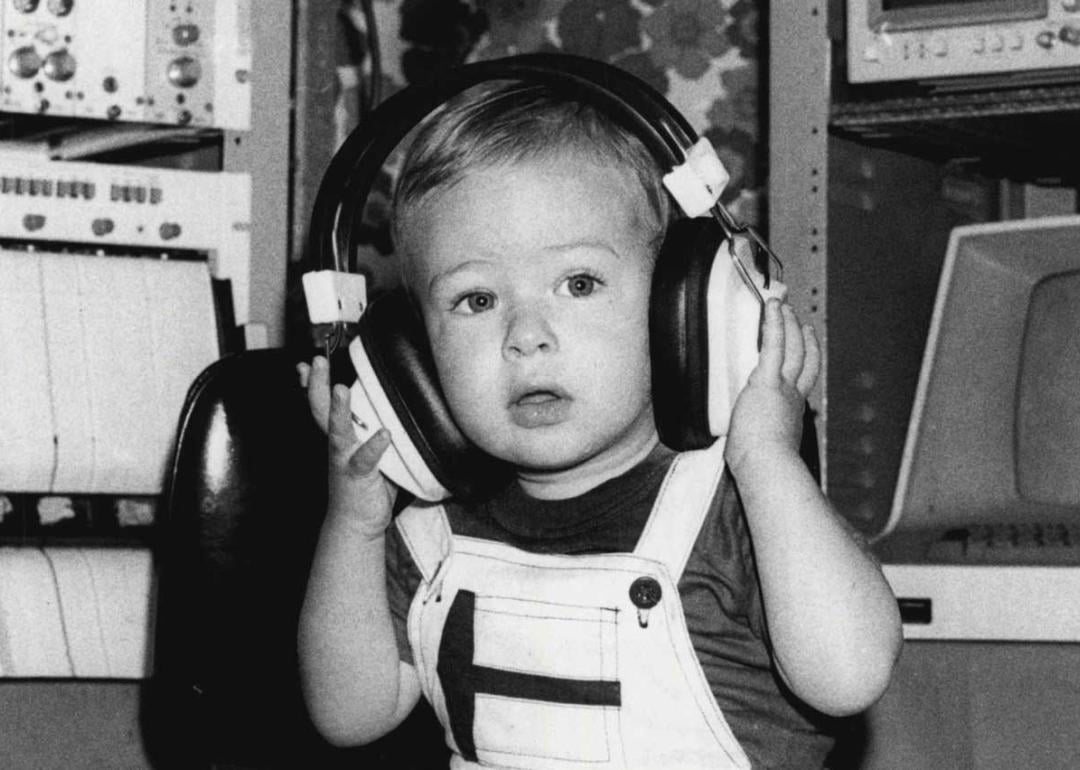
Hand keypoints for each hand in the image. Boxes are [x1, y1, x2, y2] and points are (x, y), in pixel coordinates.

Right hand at [298, 356, 394, 538]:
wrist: (356, 524)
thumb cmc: (365, 486)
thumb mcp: (368, 452)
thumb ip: (374, 430)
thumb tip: (395, 405)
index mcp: (339, 437)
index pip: (322, 406)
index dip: (313, 384)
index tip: (308, 363)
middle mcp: (338, 446)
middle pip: (320, 411)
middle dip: (317, 385)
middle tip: (316, 362)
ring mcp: (345, 460)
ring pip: (338, 431)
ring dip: (338, 410)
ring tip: (340, 390)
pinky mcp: (359, 476)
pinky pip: (366, 459)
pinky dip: (374, 446)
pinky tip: (383, 434)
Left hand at [726, 299, 819, 468]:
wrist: (766, 466)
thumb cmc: (760, 466)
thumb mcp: (760, 448)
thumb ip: (755, 440)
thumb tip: (741, 449)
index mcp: (791, 413)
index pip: (802, 382)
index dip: (806, 361)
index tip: (806, 346)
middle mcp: (793, 397)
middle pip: (803, 359)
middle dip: (800, 337)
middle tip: (797, 319)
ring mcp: (783, 388)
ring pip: (792, 348)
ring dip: (787, 324)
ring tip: (782, 306)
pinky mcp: (768, 381)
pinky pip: (774, 345)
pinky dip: (774, 324)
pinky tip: (773, 307)